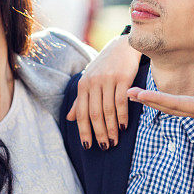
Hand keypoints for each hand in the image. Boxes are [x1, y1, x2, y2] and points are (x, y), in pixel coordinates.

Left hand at [68, 35, 141, 149]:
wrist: (123, 46)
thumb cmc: (106, 66)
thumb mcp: (90, 80)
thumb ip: (80, 100)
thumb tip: (70, 118)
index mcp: (83, 85)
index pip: (81, 113)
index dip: (83, 131)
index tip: (87, 146)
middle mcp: (93, 82)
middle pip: (94, 114)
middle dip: (98, 133)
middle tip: (104, 147)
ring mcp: (107, 80)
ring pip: (107, 110)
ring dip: (111, 129)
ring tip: (114, 141)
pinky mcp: (122, 78)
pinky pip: (121, 102)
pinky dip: (122, 117)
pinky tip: (124, 127)